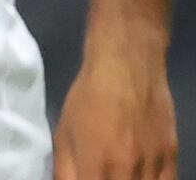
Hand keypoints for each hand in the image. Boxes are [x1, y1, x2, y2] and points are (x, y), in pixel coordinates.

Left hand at [54, 50, 177, 177]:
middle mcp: (126, 169)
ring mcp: (152, 165)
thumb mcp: (64, 131)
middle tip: (101, 173)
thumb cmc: (89, 96)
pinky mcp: (171, 157)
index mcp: (95, 163)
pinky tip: (140, 174)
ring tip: (117, 173)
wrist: (127, 67)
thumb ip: (65, 169)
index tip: (87, 178)